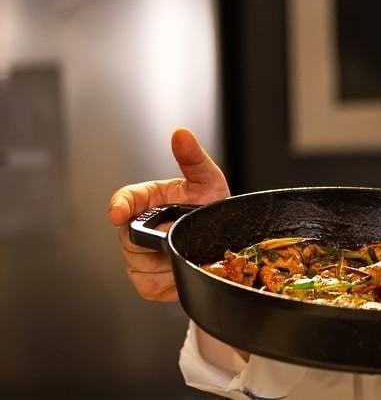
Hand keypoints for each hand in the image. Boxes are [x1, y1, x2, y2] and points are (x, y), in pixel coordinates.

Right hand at [107, 127, 229, 300]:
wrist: (225, 244)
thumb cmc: (212, 209)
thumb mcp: (208, 182)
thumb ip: (193, 159)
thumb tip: (181, 135)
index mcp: (147, 200)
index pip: (124, 200)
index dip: (119, 206)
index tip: (118, 213)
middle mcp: (138, 229)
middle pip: (131, 237)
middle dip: (159, 237)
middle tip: (183, 232)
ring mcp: (138, 257)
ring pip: (141, 263)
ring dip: (168, 259)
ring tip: (187, 248)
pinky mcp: (146, 282)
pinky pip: (151, 284)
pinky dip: (171, 278)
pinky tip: (182, 266)